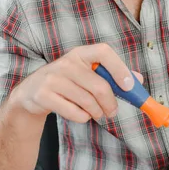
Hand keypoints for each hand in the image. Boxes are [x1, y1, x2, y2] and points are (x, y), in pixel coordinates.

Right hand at [10, 43, 142, 122]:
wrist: (30, 94)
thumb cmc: (67, 84)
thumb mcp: (87, 74)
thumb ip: (112, 75)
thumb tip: (138, 80)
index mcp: (80, 53)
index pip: (104, 52)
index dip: (119, 68)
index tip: (129, 86)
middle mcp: (66, 62)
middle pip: (99, 85)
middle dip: (111, 103)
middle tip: (113, 112)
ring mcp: (52, 78)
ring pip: (88, 102)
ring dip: (97, 113)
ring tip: (96, 113)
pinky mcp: (43, 95)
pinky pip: (75, 112)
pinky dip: (83, 118)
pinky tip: (79, 114)